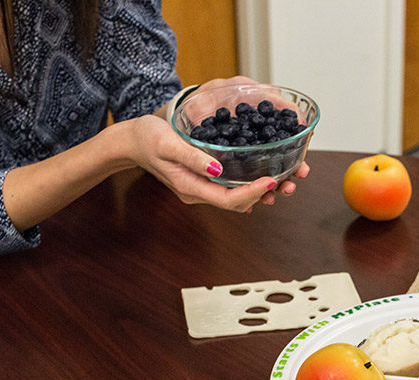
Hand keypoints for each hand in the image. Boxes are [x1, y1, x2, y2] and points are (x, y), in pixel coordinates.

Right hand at [128, 113, 297, 212]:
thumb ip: (193, 158)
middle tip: (289, 180)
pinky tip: (263, 174)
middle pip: (238, 202)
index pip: (228, 199)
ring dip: (260, 191)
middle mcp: (199, 193)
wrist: (129, 142)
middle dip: (264, 193)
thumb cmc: (146, 138)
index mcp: (191, 187)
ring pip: (236, 197)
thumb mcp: (168, 143)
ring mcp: (201, 189)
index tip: (272, 181)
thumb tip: (219, 169)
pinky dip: (249, 183)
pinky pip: (230, 188)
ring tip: (284, 179)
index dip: (252, 192)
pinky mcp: (204, 180)